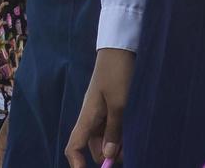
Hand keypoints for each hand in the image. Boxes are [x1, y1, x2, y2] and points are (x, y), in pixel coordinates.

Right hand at [65, 48, 133, 166]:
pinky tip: (130, 136)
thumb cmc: (116, 72)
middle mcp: (91, 117)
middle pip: (92, 147)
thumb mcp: (118, 102)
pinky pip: (110, 128)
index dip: (77, 164)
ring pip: (103, 139)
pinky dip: (118, 136)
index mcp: (87, 117)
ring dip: (114, 147)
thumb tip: (108, 157)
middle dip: (106, 158)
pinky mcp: (110, 106)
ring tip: (131, 147)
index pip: (73, 146)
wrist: (119, 48)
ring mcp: (100, 111)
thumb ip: (114, 130)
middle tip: (125, 157)